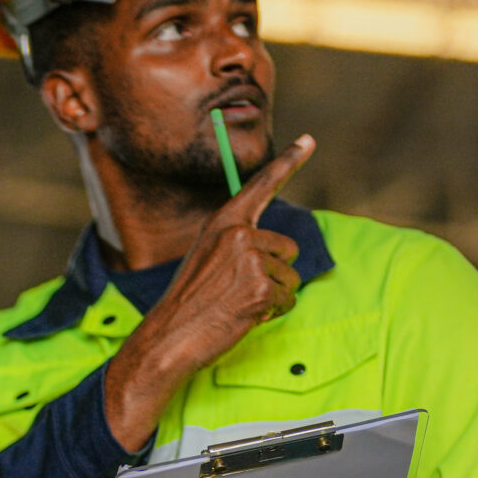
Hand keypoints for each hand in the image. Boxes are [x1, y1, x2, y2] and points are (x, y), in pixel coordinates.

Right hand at [103, 134, 316, 450]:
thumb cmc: (187, 302)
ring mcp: (251, 259)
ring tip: (237, 304)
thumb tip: (276, 248)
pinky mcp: (261, 287)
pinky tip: (243, 316)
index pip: (261, 187)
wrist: (168, 337)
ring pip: (291, 278)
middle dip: (274, 273)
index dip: (289, 162)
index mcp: (223, 222)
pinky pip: (288, 300)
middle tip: (238, 291)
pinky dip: (272, 313)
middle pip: (288, 248)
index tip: (309, 140)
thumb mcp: (206, 258)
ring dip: (272, 296)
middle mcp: (238, 234)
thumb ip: (237, 244)